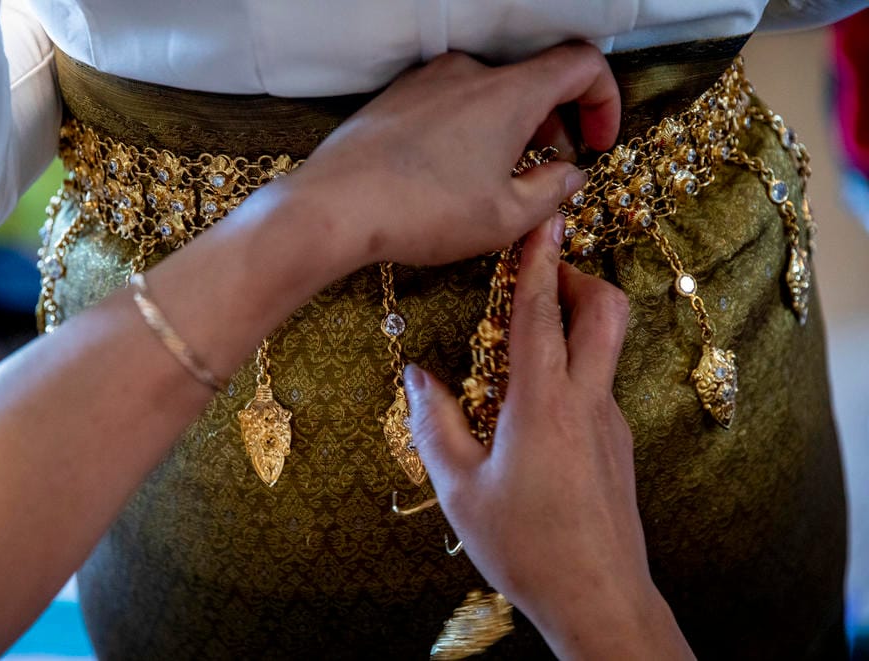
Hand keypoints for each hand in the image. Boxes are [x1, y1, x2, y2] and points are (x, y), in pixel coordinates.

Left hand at [283, 42, 619, 266]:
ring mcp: (428, 80)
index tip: (597, 143)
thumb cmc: (425, 212)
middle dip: (556, 123)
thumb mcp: (505, 218)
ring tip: (501, 179)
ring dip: (512, 129)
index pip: (582, 63)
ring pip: (491, 93)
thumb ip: (552, 191)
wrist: (333, 207)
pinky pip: (451, 102)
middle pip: (535, 80)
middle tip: (551, 170)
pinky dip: (472, 129)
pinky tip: (453, 175)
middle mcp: (470, 72)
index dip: (605, 100)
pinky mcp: (396, 97)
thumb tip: (570, 173)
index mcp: (509, 92)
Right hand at [403, 216, 693, 658]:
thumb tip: (415, 378)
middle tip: (543, 275)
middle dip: (579, 277)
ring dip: (578, 323)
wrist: (599, 601)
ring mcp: (611, 425)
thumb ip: (436, 425)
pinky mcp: (620, 447)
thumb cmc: (525, 548)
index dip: (539, 262)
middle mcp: (587, 404)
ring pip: (607, 348)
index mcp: (543, 406)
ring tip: (529, 339)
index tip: (544, 220)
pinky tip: (536, 407)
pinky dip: (575, 370)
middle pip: (606, 312)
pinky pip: (600, 388)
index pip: (541, 315)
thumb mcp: (460, 490)